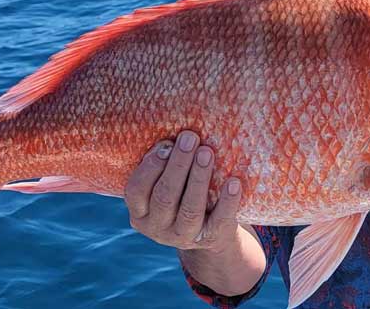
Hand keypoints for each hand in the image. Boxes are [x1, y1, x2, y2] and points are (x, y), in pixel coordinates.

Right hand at [125, 130, 242, 250]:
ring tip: (207, 152)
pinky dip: (227, 202)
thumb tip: (177, 129)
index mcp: (140, 211)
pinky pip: (219, 221)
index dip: (150, 166)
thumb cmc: (182, 194)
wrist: (208, 233)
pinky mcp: (210, 239)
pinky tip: (233, 182)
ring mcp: (183, 236)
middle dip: (178, 165)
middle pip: (164, 196)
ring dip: (198, 178)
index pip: (136, 190)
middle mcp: (157, 227)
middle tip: (190, 138)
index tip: (166, 144)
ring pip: (189, 209)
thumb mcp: (166, 183)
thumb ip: (164, 163)